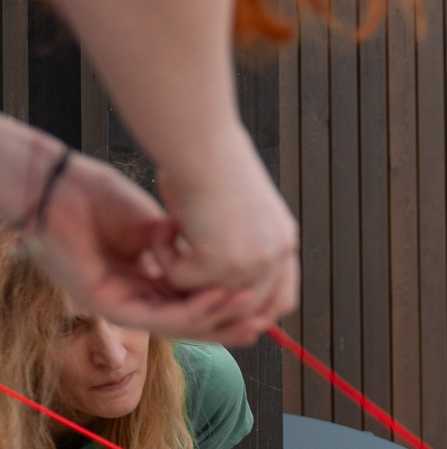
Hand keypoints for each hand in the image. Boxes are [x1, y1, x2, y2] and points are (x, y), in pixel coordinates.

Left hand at [6, 131, 262, 342]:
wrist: (63, 187)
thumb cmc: (103, 198)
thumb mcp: (161, 229)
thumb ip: (189, 252)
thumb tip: (230, 265)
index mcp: (143, 284)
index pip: (192, 306)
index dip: (228, 308)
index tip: (261, 300)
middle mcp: (131, 300)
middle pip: (190, 324)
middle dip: (230, 325)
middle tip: (264, 322)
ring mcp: (117, 306)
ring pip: (179, 325)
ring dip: (218, 319)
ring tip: (250, 308)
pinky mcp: (106, 305)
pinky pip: (159, 316)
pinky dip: (193, 310)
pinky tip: (219, 296)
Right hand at [150, 133, 299, 330]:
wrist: (200, 139)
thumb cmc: (208, 154)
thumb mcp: (234, 202)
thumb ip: (238, 236)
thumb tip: (218, 261)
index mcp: (282, 239)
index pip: (283, 295)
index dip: (253, 309)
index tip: (220, 306)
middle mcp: (276, 254)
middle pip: (252, 309)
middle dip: (214, 308)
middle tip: (177, 291)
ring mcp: (253, 261)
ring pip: (209, 296)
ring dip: (180, 275)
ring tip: (165, 243)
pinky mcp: (221, 262)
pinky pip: (181, 280)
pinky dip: (163, 256)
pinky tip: (162, 225)